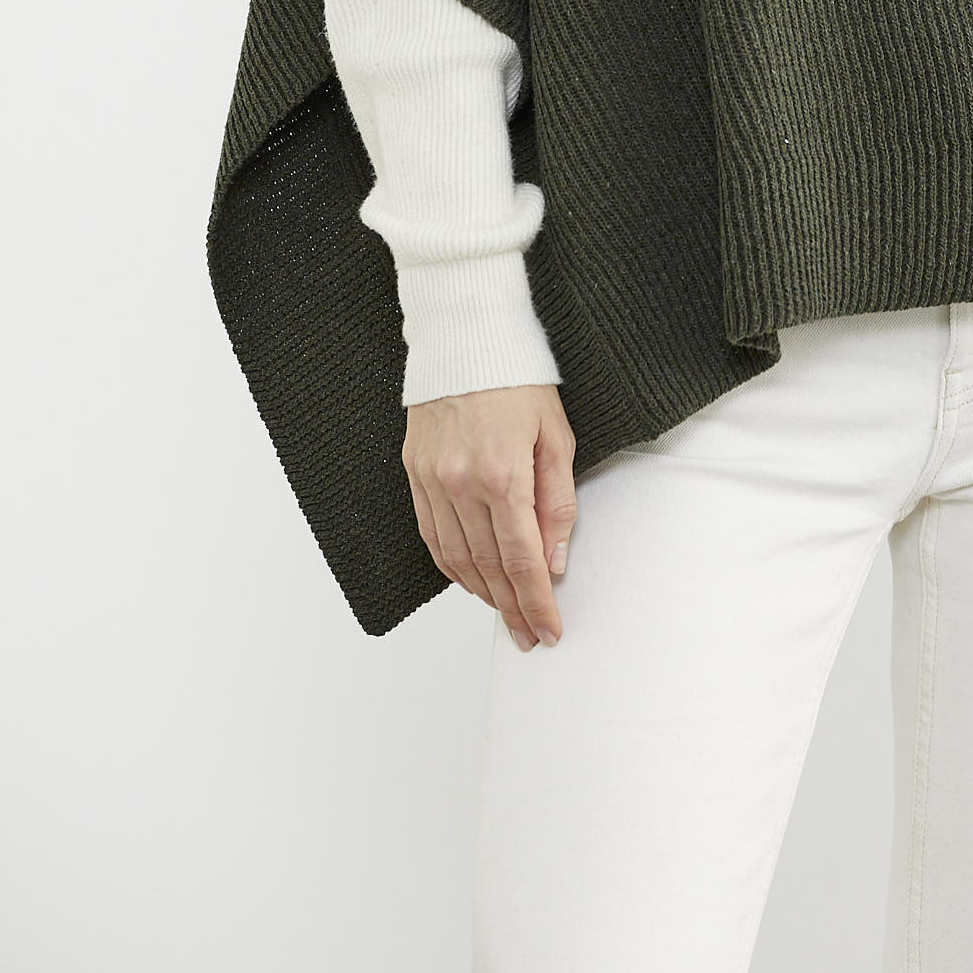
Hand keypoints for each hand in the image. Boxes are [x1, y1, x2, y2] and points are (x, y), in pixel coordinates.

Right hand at [403, 384, 577, 652]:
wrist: (466, 337)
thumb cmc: (518, 378)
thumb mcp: (557, 435)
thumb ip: (558, 501)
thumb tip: (555, 559)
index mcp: (504, 475)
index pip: (522, 559)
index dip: (536, 601)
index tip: (549, 629)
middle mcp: (462, 484)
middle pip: (487, 567)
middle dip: (511, 608)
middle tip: (529, 635)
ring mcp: (433, 480)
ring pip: (455, 558)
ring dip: (481, 593)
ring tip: (504, 613)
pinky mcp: (415, 472)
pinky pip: (431, 534)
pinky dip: (450, 565)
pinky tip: (468, 578)